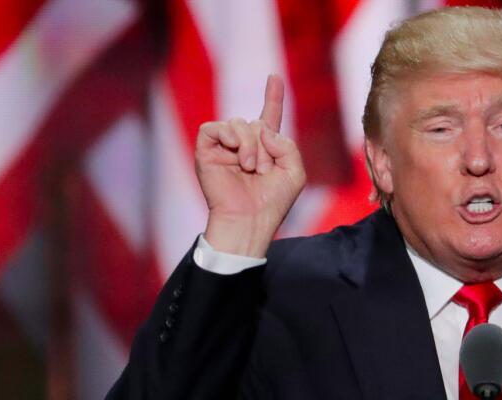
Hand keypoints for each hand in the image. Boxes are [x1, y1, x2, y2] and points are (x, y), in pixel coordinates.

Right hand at [195, 74, 305, 257]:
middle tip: (264, 171)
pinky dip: (231, 138)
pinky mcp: (206, 150)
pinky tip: (239, 159)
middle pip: (257, 123)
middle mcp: (243, 145)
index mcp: (265, 149)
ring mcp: (224, 147)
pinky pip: (215, 127)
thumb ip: (288, 145)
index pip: (269, 117)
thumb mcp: (295, 172)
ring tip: (252, 168)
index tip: (274, 77)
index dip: (273, 97)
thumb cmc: (273, 202)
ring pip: (239, 123)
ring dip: (251, 145)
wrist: (251, 220)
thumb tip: (262, 129)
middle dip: (266, 145)